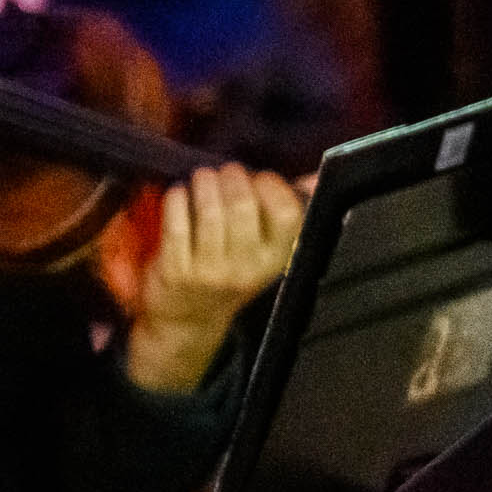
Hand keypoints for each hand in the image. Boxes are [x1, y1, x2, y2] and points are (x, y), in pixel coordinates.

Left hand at [124, 165, 306, 392]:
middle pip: (243, 206)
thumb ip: (287, 215)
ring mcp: (211, 270)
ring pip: (209, 212)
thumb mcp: (265, 253)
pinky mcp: (177, 270)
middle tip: (225, 172)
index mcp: (275, 260)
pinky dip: (177, 200)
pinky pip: (177, 223)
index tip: (260, 177)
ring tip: (204, 178)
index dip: (272, 187)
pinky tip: (180, 194)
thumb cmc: (230, 276)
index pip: (287, 215)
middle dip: (232, 178)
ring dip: (205, 184)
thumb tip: (314, 179)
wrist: (189, 320)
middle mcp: (246, 267)